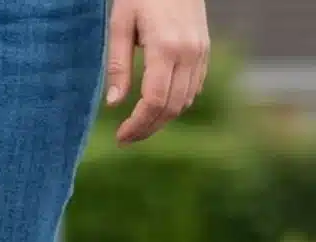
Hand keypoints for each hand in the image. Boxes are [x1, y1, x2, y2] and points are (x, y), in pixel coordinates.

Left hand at [106, 0, 209, 145]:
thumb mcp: (120, 25)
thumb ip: (118, 65)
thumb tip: (114, 104)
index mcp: (165, 48)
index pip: (154, 101)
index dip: (137, 125)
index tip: (121, 137)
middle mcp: (189, 53)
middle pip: (172, 107)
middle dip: (148, 128)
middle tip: (126, 138)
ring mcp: (201, 52)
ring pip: (186, 100)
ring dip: (162, 119)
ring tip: (138, 126)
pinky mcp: (205, 50)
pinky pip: (194, 86)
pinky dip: (177, 102)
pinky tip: (157, 107)